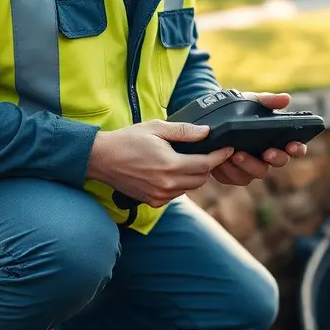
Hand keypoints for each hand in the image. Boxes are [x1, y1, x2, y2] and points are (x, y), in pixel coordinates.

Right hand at [87, 119, 233, 206]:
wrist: (101, 159)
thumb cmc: (128, 140)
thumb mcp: (157, 128)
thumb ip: (184, 131)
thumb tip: (207, 132)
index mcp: (171, 165)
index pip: (206, 164)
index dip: (220, 156)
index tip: (228, 148)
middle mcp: (167, 184)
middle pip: (201, 178)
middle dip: (207, 165)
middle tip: (206, 152)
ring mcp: (160, 195)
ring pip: (190, 188)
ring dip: (193, 176)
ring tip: (187, 160)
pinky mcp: (153, 202)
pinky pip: (176, 195)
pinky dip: (179, 185)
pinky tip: (171, 172)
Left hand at [210, 91, 308, 186]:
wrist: (211, 118)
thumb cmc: (238, 110)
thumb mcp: (250, 101)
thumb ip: (268, 100)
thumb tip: (286, 98)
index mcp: (277, 139)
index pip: (295, 148)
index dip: (297, 148)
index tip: (292, 145)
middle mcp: (267, 156)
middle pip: (278, 162)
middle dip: (275, 158)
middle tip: (266, 153)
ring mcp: (251, 167)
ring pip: (256, 173)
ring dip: (248, 165)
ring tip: (236, 154)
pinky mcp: (234, 174)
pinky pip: (235, 178)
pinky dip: (228, 170)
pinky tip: (221, 160)